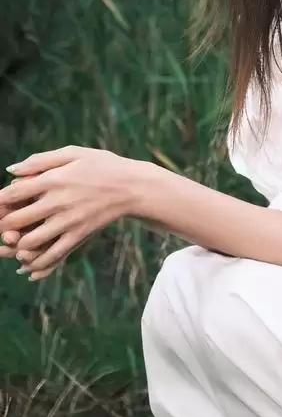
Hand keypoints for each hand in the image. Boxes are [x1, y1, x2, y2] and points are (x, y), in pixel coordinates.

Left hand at [0, 146, 139, 280]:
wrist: (133, 187)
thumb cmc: (102, 165)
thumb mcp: (74, 153)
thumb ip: (41, 160)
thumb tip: (11, 171)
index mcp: (54, 179)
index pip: (13, 193)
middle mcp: (58, 202)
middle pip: (15, 220)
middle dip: (2, 225)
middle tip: (2, 225)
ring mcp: (68, 221)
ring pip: (29, 242)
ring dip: (15, 245)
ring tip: (14, 241)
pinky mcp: (79, 236)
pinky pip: (52, 256)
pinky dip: (35, 263)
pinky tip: (28, 262)